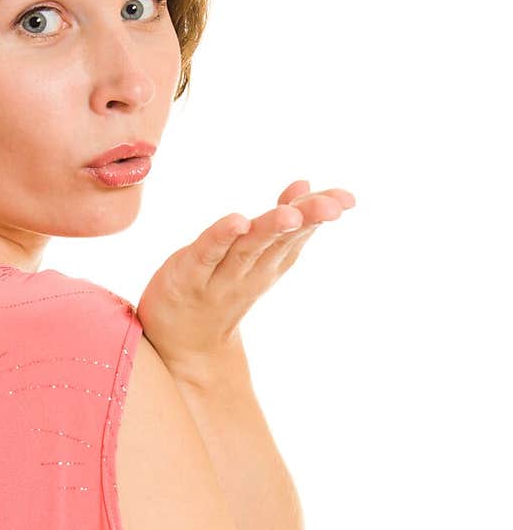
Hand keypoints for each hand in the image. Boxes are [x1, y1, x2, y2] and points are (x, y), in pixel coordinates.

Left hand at [135, 179, 355, 387]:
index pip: (298, 233)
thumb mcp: (253, 254)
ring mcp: (220, 277)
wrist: (183, 346)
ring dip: (272, 229)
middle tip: (332, 206)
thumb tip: (303, 184)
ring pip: (249, 248)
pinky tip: (238, 222)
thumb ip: (277, 221)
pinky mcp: (187, 277)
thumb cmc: (218, 290)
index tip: (346, 199)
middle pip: (281, 240)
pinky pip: (207, 255)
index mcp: (269, 263)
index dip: (319, 212)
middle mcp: (250, 271)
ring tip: (291, 214)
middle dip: (306, 219)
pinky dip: (222, 237)